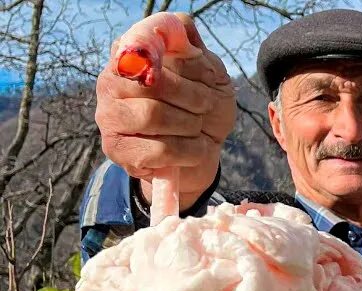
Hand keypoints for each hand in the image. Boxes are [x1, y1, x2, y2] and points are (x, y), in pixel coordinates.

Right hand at [95, 13, 234, 207]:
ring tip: (198, 128)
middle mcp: (110, 82)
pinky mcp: (115, 149)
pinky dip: (189, 150)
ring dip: (191, 125)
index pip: (141, 40)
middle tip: (206, 106)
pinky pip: (158, 149)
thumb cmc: (202, 107)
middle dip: (195, 97)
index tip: (197, 62)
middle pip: (155, 82)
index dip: (168, 51)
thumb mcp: (208, 72)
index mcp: (129, 56)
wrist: (203, 150)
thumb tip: (179, 24)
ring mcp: (108, 116)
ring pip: (153, 115)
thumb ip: (191, 45)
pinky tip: (194, 148)